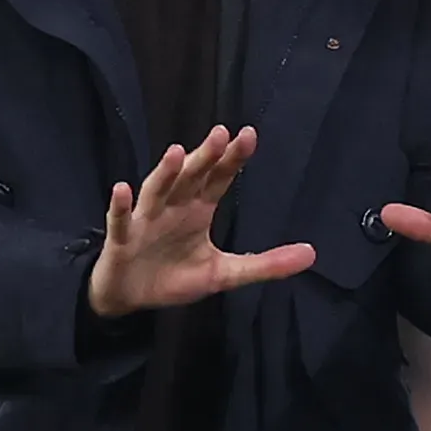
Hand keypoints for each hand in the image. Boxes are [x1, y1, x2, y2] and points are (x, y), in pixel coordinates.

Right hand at [87, 125, 314, 317]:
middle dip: (204, 157)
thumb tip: (311, 254)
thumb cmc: (174, 276)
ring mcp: (145, 221)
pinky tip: (121, 189)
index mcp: (198, 210)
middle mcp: (172, 207)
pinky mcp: (121, 240)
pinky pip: (119, 221)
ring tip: (175, 153)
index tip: (249, 135)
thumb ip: (265, 264)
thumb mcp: (224, 273)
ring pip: (156, 191)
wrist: (129, 297)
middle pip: (190, 177)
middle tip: (220, 134)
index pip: (218, 179)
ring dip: (164, 173)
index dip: (231, 159)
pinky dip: (119, 206)